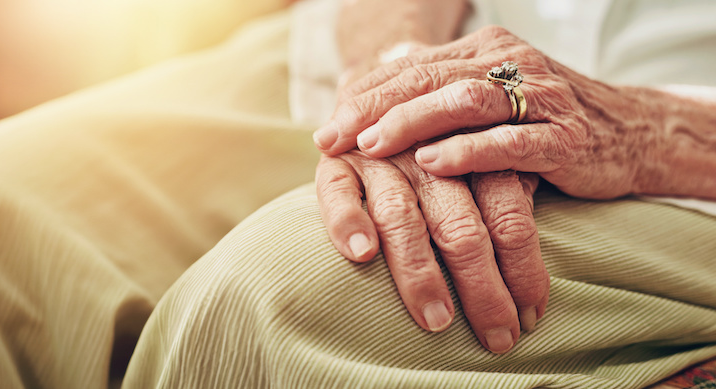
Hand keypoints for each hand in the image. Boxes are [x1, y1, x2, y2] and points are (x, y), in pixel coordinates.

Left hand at [313, 25, 674, 199]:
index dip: (364, 97)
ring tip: (371, 146)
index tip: (326, 129)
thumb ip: (439, 98)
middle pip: (429, 79)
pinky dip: (467, 152)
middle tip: (332, 138)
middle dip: (374, 110)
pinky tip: (432, 163)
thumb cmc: (543, 122)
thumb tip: (370, 110)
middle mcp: (509, 65)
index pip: (412, 67)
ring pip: (463, 102)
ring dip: (411, 124)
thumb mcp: (490, 101)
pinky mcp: (562, 137)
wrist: (631, 133)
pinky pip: (508, 143)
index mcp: (485, 51)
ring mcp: (539, 99)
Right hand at [316, 149, 548, 352]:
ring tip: (437, 320)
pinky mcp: (335, 163)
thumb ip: (507, 201)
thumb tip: (534, 289)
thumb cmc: (439, 151)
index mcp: (474, 156)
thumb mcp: (479, 166)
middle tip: (497, 337)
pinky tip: (363, 254)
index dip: (523, 269)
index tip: (531, 318)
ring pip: (403, 218)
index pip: (508, 216)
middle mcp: (429, 156)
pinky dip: (349, 222)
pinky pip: (337, 194)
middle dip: (483, 288)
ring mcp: (380, 159)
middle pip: (461, 227)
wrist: (377, 97)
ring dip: (420, 272)